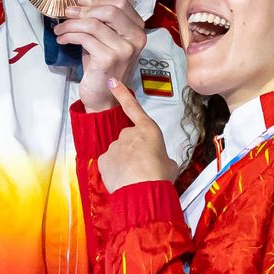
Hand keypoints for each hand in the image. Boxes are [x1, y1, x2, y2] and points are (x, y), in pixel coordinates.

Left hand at [58, 0, 146, 111]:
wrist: (103, 98)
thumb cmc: (104, 68)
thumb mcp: (108, 41)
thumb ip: (104, 22)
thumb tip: (81, 2)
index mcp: (138, 31)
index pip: (121, 3)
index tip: (80, 1)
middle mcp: (135, 39)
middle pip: (110, 10)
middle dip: (84, 9)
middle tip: (68, 13)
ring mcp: (123, 49)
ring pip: (94, 24)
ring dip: (71, 24)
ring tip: (61, 29)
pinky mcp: (108, 59)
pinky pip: (85, 38)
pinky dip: (70, 36)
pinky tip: (63, 39)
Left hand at [96, 78, 178, 192]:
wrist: (143, 192)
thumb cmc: (159, 177)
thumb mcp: (170, 163)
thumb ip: (161, 156)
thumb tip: (158, 161)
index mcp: (148, 130)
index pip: (132, 107)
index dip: (122, 93)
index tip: (112, 82)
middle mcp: (128, 134)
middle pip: (128, 139)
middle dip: (133, 150)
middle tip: (143, 167)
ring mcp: (114, 146)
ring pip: (118, 152)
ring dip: (124, 162)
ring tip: (135, 177)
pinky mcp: (104, 160)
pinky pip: (109, 163)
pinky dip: (114, 170)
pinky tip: (124, 179)